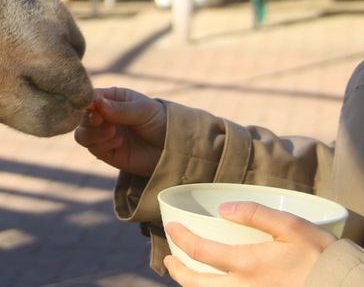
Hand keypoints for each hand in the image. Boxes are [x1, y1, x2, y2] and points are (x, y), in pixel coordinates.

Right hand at [74, 87, 165, 176]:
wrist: (175, 148)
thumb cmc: (161, 121)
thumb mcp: (143, 110)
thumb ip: (120, 108)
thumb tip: (96, 102)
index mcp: (111, 99)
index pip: (89, 97)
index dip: (86, 101)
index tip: (93, 106)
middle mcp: (104, 116)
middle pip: (82, 117)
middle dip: (88, 119)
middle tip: (101, 120)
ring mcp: (104, 135)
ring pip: (82, 134)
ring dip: (93, 133)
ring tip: (113, 132)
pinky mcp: (107, 153)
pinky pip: (93, 149)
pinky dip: (102, 145)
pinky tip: (120, 142)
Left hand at [164, 201, 336, 285]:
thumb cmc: (321, 257)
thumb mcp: (291, 226)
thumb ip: (255, 213)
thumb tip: (223, 209)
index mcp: (247, 265)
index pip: (199, 250)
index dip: (180, 238)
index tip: (171, 228)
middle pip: (196, 284)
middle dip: (177, 271)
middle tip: (168, 260)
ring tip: (185, 275)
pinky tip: (213, 286)